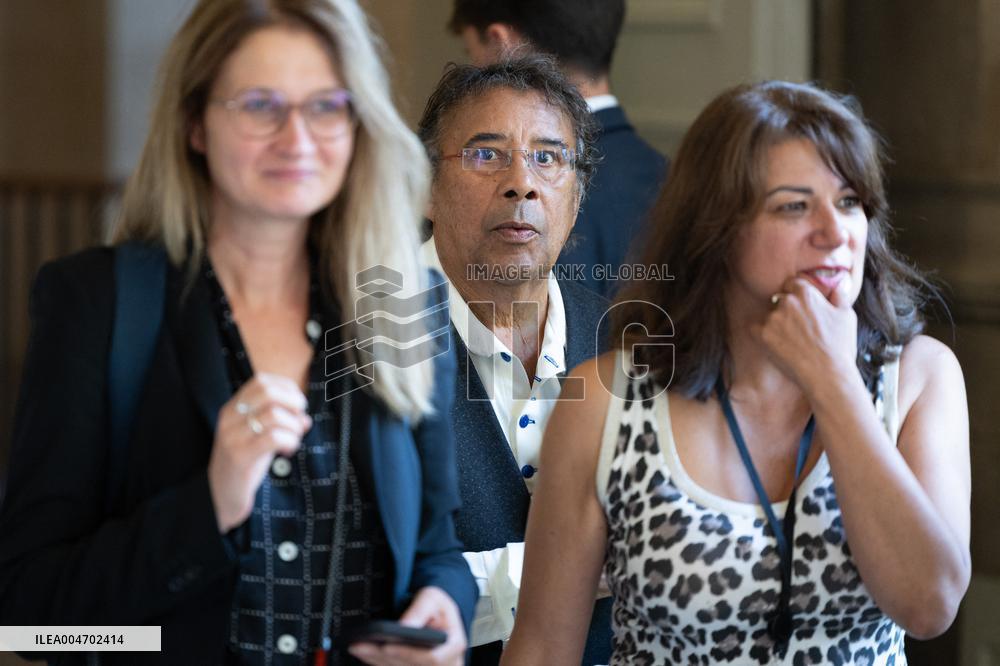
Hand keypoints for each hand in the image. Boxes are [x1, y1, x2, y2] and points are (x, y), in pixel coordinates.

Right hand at [208, 373, 310, 531]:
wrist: (219, 496)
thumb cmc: (245, 463)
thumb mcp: (262, 436)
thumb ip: (282, 422)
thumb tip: (305, 418)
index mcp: (233, 408)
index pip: (262, 380)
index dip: (287, 388)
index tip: (297, 406)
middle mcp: (229, 417)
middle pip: (269, 392)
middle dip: (293, 404)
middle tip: (298, 423)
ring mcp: (232, 436)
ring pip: (274, 415)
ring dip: (294, 428)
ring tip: (292, 441)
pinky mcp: (240, 456)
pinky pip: (273, 438)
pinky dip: (290, 442)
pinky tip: (286, 452)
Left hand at [349, 586, 466, 665]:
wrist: (437, 613)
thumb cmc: (437, 606)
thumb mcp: (432, 598)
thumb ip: (419, 611)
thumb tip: (404, 626)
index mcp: (454, 645)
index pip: (431, 658)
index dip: (407, 654)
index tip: (387, 646)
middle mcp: (446, 663)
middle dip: (384, 657)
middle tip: (361, 646)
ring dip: (377, 660)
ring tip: (358, 647)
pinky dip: (378, 662)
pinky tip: (365, 653)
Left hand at [753, 275, 858, 391]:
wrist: (828, 375)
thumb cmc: (840, 347)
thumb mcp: (847, 316)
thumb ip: (839, 296)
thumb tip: (841, 281)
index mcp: (806, 293)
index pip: (792, 283)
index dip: (795, 294)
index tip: (800, 307)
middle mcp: (787, 302)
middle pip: (780, 300)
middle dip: (786, 311)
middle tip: (797, 329)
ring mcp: (774, 318)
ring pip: (768, 315)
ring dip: (775, 324)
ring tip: (791, 341)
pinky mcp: (763, 334)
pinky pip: (754, 328)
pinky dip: (761, 335)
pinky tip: (775, 345)